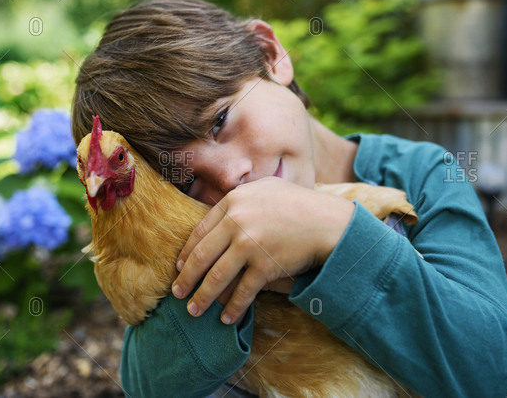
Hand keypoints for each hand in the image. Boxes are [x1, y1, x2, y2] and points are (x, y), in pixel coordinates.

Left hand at [171, 177, 354, 323]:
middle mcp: (237, 222)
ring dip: (202, 298)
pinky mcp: (265, 266)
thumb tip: (221, 207)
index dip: (187, 253)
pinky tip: (226, 318)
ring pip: (216, 277)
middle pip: (202, 256)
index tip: (179, 266)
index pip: (200, 231)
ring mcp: (250, 244)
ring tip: (193, 311)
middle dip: (186, 278)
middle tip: (177, 292)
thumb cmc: (299, 204)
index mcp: (233, 201)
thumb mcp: (265, 188)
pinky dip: (233, 308)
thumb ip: (241, 197)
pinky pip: (243, 292)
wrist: (329, 222)